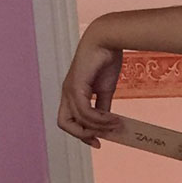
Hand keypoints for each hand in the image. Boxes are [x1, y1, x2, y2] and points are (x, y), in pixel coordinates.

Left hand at [57, 20, 122, 146]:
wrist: (106, 40)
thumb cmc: (105, 61)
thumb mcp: (105, 90)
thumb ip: (103, 107)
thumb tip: (107, 123)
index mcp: (72, 94)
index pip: (69, 121)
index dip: (82, 135)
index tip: (99, 142)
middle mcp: (67, 93)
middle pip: (65, 124)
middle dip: (83, 135)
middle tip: (102, 138)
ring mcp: (70, 89)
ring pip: (79, 120)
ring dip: (100, 126)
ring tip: (116, 124)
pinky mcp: (77, 86)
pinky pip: (86, 112)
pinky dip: (100, 119)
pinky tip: (113, 118)